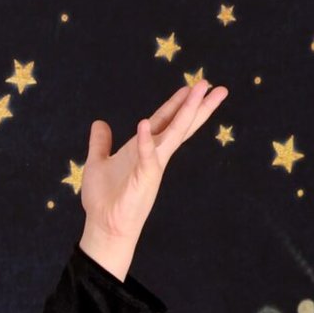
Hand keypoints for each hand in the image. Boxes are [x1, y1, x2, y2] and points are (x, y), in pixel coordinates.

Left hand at [80, 78, 227, 244]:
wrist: (102, 226)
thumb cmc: (103, 199)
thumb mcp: (98, 162)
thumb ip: (101, 143)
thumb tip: (99, 123)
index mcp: (144, 149)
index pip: (166, 121)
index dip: (178, 104)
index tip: (193, 87)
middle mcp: (154, 156)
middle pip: (180, 125)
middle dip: (196, 106)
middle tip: (215, 86)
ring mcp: (152, 167)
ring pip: (174, 135)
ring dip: (186, 113)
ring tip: (199, 93)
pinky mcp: (144, 179)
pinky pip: (145, 157)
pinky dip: (145, 142)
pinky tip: (144, 124)